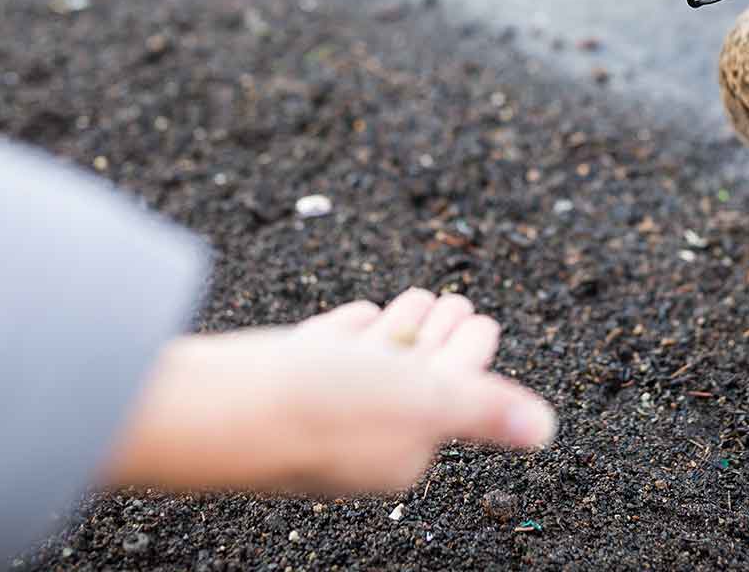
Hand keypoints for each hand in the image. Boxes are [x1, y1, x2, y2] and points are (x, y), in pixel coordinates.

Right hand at [101, 288, 556, 493]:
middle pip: (412, 380)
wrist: (202, 408)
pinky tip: (355, 318)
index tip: (484, 316)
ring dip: (396, 333)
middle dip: (438, 340)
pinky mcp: (271, 388)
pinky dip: (346, 336)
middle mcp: (358, 438)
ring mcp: (312, 413)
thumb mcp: (419, 400)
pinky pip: (320, 359)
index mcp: (401, 449)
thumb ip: (483, 409)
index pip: (451, 394)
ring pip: (367, 367)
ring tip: (414, 299)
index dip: (471, 352)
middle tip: (457, 299)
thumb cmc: (313, 406)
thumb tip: (546, 429)